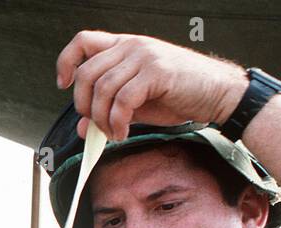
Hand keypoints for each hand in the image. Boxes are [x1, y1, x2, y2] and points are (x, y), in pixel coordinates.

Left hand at [55, 31, 246, 141]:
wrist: (217, 94)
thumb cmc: (177, 96)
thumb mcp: (135, 104)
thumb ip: (108, 110)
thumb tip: (82, 128)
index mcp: (125, 46)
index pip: (83, 42)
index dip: (66, 62)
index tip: (64, 85)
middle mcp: (132, 45)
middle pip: (86, 73)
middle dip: (84, 106)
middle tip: (96, 125)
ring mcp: (145, 56)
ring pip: (102, 89)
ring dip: (101, 119)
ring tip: (113, 133)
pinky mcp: (157, 72)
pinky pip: (122, 100)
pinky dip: (116, 122)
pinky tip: (122, 133)